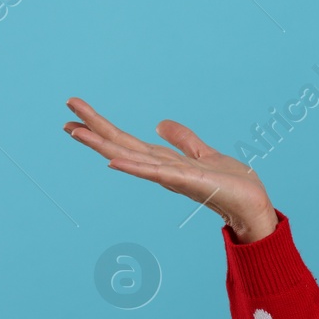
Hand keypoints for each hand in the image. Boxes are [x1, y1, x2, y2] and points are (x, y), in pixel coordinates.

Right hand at [62, 96, 277, 242]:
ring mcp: (171, 176)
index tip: (75, 114)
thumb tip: (159, 123)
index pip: (127, 141)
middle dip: (94, 129)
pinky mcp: (187, 181)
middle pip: (121, 145)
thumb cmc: (231, 184)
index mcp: (164, 161)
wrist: (252, 205)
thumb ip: (183, 140)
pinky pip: (156, 173)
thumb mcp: (204, 153)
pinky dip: (134, 167)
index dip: (102, 127)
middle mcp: (161, 169)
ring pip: (130, 157)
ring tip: (75, 131)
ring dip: (103, 145)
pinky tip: (112, 161)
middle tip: (65, 113)